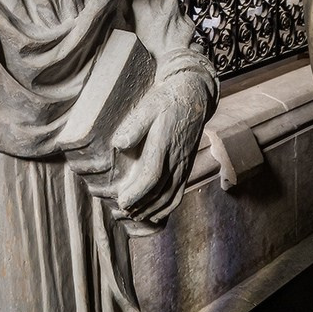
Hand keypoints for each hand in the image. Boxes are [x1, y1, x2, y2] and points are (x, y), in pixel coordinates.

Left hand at [78, 72, 211, 225]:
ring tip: (134, 216)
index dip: (137, 192)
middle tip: (121, 212)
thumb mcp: (149, 106)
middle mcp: (177, 158)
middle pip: (160, 191)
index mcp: (165, 143)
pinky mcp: (187, 166)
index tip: (121, 201)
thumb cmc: (167, 99)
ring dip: (152, 210)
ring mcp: (184, 164)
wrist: (193, 95)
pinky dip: (168, 207)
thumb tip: (119, 145)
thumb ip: (135, 126)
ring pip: (171, 196)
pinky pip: (180, 192)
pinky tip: (156, 214)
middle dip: (140, 206)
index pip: (152, 175)